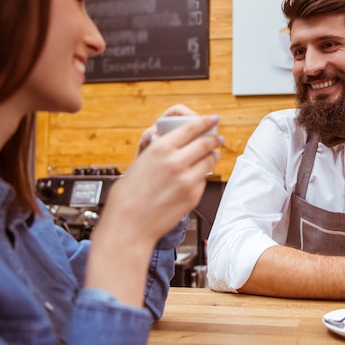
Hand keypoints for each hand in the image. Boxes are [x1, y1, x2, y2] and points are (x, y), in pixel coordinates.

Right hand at [85, 111, 221, 305]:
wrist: (129, 226)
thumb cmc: (128, 197)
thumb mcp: (140, 163)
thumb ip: (159, 152)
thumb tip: (172, 143)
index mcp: (161, 148)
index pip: (191, 127)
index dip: (206, 121)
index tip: (213, 119)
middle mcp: (176, 161)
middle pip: (205, 143)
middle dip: (214, 138)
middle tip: (217, 137)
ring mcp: (187, 180)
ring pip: (209, 161)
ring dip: (212, 156)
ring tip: (212, 155)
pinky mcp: (193, 196)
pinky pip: (203, 180)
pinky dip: (203, 175)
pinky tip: (198, 176)